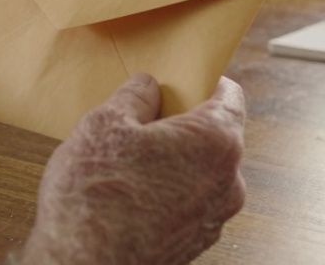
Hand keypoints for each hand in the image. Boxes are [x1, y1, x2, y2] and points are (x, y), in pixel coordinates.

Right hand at [20, 74, 246, 263]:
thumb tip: (147, 87)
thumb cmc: (95, 199)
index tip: (180, 80)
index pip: (230, 95)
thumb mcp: (105, 123)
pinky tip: (130, 192)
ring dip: (173, 162)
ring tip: (128, 161)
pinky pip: (188, 202)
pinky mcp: (194, 243)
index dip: (203, 82)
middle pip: (215, 135)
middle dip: (181, 125)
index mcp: (217, 142)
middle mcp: (228, 182)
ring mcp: (214, 217)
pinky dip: (168, 192)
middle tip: (142, 121)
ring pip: (200, 172)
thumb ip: (134, 96)